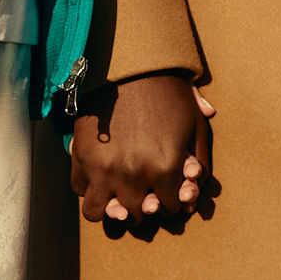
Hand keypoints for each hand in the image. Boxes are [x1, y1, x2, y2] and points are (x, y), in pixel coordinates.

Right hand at [68, 71, 214, 227]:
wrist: (128, 64)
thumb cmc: (167, 92)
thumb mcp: (194, 121)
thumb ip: (200, 154)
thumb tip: (196, 178)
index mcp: (165, 169)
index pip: (171, 207)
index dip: (173, 200)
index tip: (170, 193)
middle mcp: (133, 175)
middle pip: (137, 214)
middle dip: (144, 206)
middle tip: (145, 195)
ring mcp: (103, 168)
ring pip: (100, 212)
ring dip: (111, 208)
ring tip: (118, 198)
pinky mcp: (81, 156)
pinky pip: (80, 188)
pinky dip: (89, 188)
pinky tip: (100, 180)